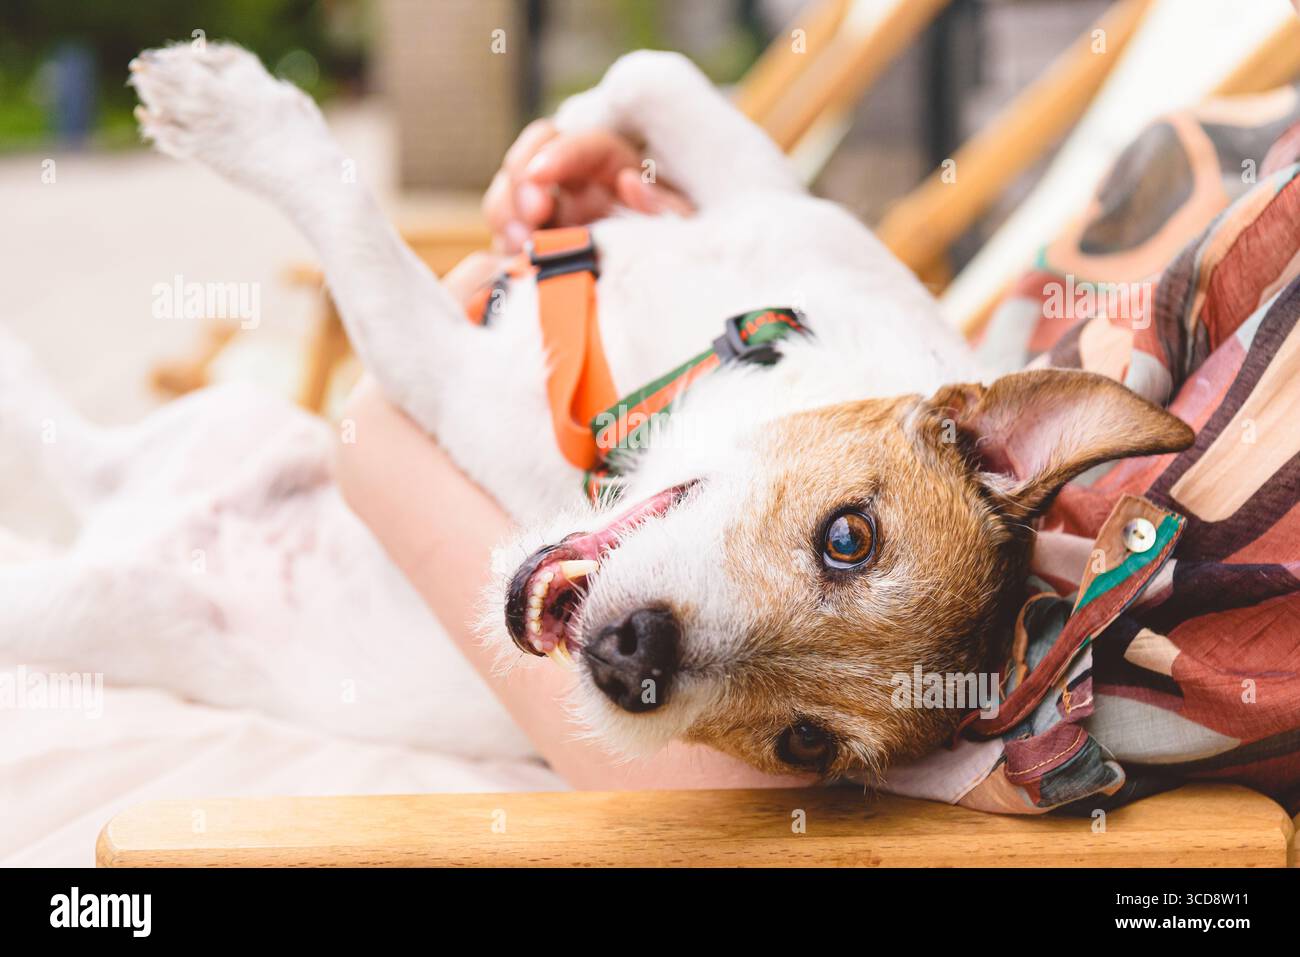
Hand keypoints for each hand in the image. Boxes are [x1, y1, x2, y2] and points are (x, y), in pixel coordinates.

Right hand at [483, 118, 693, 251]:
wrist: (658, 307)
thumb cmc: (677, 261)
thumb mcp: (681, 236)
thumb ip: (663, 210)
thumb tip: (629, 181)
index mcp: (616, 170)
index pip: (585, 144)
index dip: (561, 152)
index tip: (541, 174)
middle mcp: (577, 184)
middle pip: (534, 153)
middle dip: (523, 177)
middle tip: (533, 213)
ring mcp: (549, 214)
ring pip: (509, 191)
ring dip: (506, 210)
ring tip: (520, 242)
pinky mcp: (530, 247)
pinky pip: (503, 235)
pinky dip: (501, 244)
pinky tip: (513, 262)